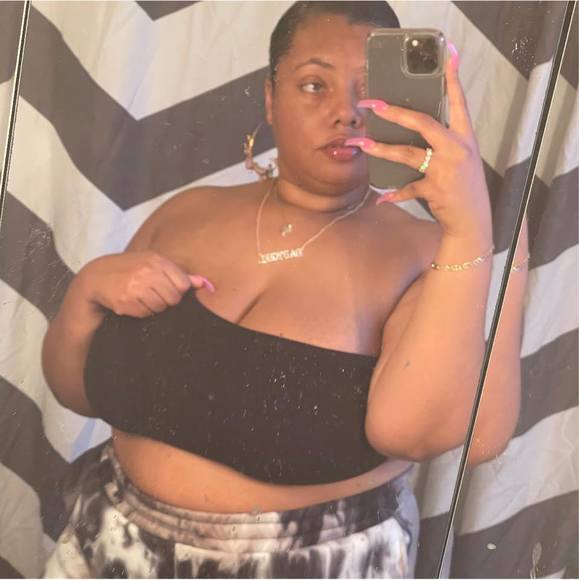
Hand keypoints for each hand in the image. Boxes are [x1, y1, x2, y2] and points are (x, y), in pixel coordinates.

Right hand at [77, 251, 214, 317]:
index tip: (166, 289)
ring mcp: (136, 286)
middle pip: (173, 298)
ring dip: (152, 307)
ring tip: (140, 299)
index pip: (182, 284)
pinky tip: (131, 303)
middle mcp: (147, 271)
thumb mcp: (153, 265)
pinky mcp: (125, 301)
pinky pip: (145, 314)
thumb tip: (205, 284)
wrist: (95, 278)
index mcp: (157, 260)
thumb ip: (180, 275)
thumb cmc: (130, 271)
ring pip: (160, 307)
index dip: (177, 291)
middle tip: (151, 295)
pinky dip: (140, 312)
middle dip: (165, 301)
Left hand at [346, 42, 491, 242]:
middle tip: (372, 104)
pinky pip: (407, 189)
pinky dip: (393, 195)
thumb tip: (409, 127)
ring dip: (381, 149)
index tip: (449, 54)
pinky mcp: (435, 189)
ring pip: (407, 154)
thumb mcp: (460, 158)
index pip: (458, 102)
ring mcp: (446, 169)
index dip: (453, 78)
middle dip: (394, 113)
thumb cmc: (463, 186)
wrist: (473, 219)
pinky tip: (381, 198)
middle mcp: (457, 149)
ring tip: (361, 144)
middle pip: (422, 123)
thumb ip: (441, 142)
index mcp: (464, 137)